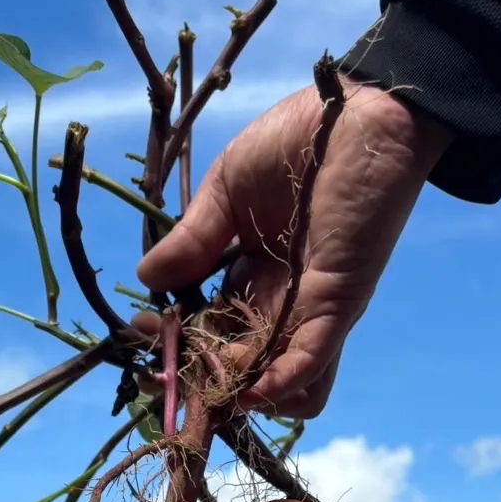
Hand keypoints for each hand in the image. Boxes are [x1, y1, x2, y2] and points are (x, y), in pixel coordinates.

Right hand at [136, 75, 453, 417]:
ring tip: (216, 374)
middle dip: (201, 377)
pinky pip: (309, 362)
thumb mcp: (226, 192)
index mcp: (252, 279)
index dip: (177, 341)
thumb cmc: (295, 142)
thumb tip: (146, 278)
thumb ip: (191, 240)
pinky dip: (280, 383)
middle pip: (239, 370)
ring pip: (279, 387)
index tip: (143, 330)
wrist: (356, 110)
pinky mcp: (337, 304)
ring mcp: (310, 311)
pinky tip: (250, 389)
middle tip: (171, 364)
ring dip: (243, 391)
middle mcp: (281, 306)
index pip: (211, 331)